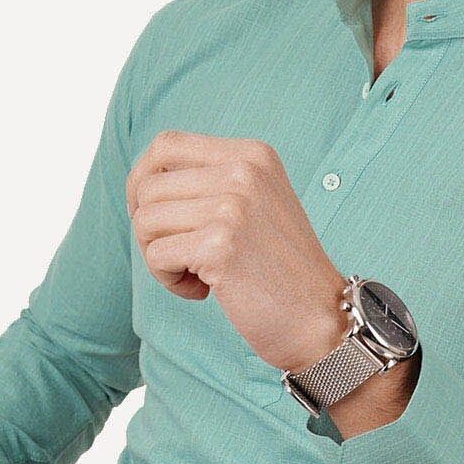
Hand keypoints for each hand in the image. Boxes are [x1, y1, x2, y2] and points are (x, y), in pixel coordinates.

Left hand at [125, 129, 348, 371]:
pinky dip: (169, 281)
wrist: (322, 318)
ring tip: (194, 275)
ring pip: (145, 221)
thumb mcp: (255, 203)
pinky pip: (157, 256)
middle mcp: (244, 171)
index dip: (142, 180)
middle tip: (179, 256)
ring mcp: (233, 206)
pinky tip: (204, 291)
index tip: (152, 217)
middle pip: (148, 187)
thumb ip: (211, 182)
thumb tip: (141, 181)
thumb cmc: (281, 269)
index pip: (166, 146)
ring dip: (158, 257)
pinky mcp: (220, 245)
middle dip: (149, 228)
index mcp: (252, 154)